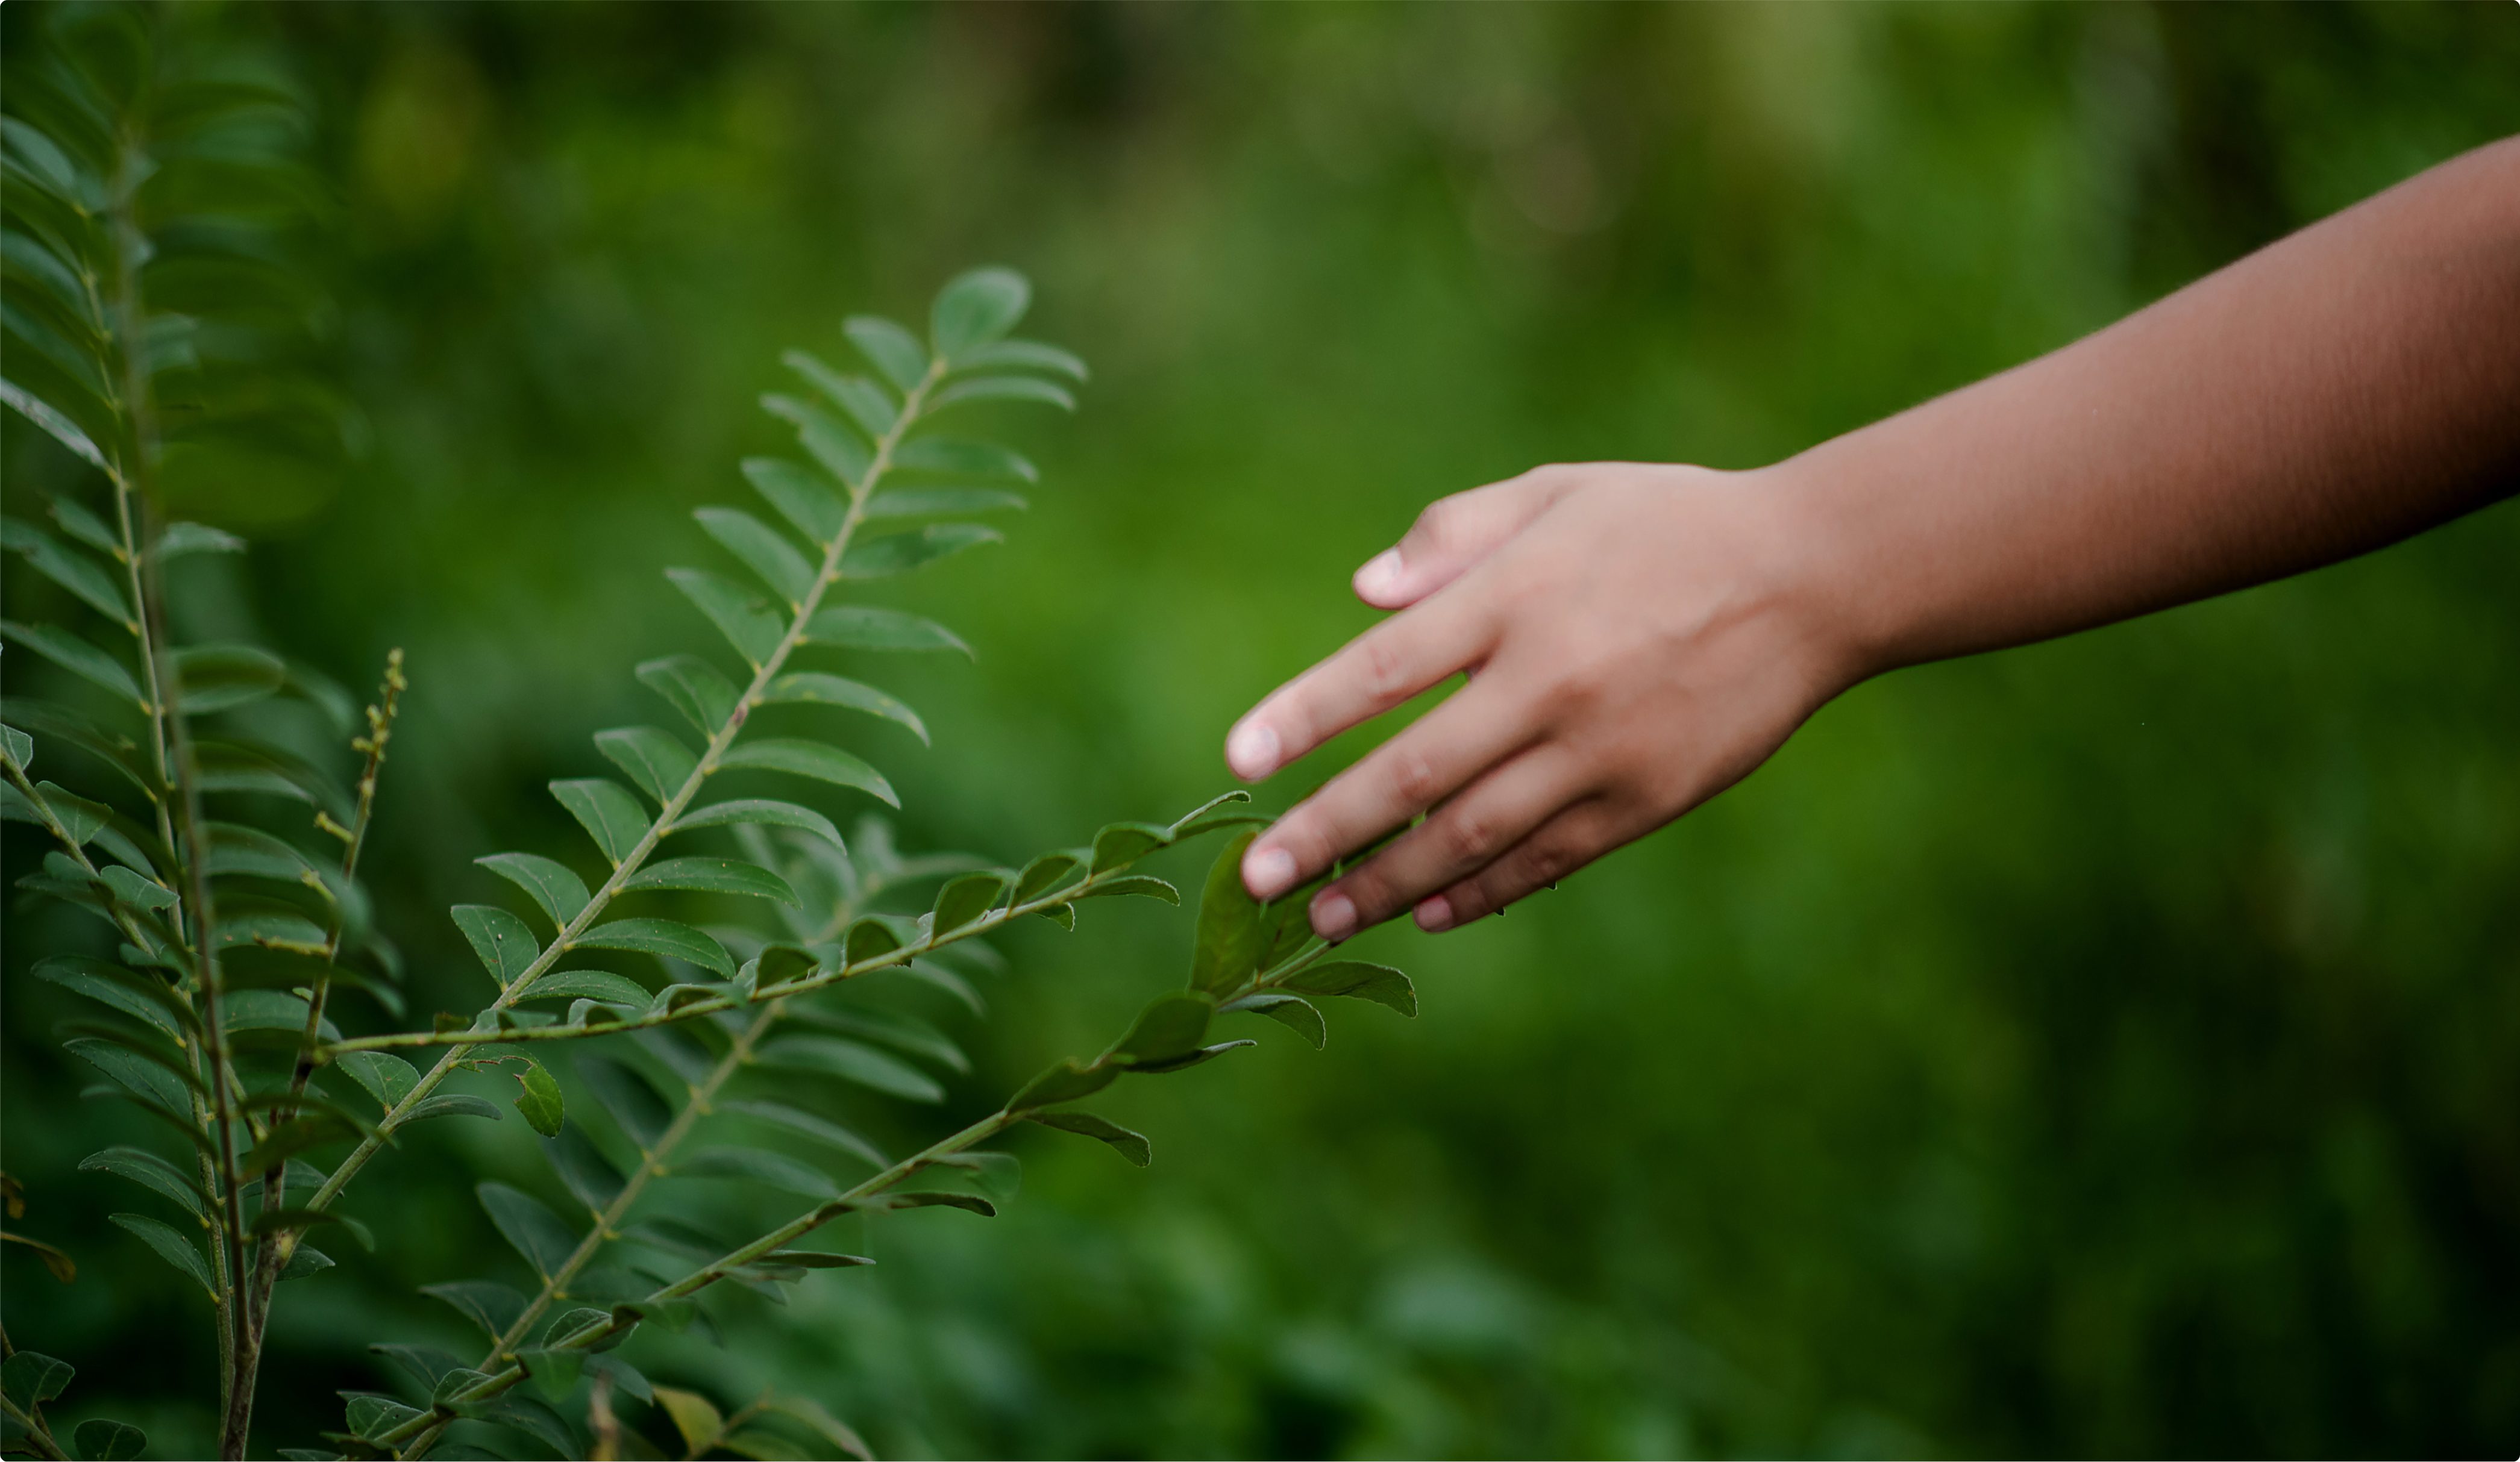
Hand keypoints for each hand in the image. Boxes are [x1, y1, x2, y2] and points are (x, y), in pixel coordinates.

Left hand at [1225, 461, 1853, 940]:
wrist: (1812, 577)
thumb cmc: (1666, 524)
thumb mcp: (1558, 494)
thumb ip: (1453, 535)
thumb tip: (1363, 591)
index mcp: (1516, 597)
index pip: (1383, 668)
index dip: (1304, 716)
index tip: (1239, 759)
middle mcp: (1549, 680)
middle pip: (1412, 774)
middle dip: (1324, 833)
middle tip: (1256, 881)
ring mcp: (1600, 750)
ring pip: (1472, 836)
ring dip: (1388, 884)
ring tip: (1323, 918)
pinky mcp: (1646, 800)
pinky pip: (1544, 860)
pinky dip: (1480, 893)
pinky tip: (1425, 915)